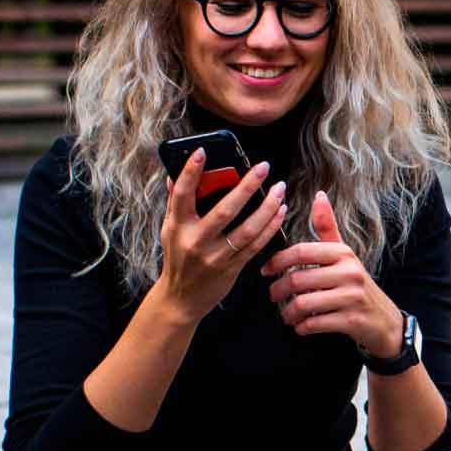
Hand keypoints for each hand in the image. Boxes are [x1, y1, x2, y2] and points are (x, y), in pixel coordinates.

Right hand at [152, 150, 287, 317]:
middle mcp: (196, 241)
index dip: (191, 172)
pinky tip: (280, 212)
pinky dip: (270, 227)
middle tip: (263, 167)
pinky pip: (256, 245)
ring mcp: (215, 256)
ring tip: (279, 189)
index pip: (183, 194)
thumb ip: (174, 202)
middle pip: (225, 210)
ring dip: (267, 207)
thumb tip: (173, 174)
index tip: (202, 151)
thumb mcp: (169, 230)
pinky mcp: (232, 268)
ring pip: (247, 229)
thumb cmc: (177, 258)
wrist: (181, 299)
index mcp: (178, 227)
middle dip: (247, 186)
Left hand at [263, 191, 403, 355]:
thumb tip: (319, 195)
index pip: (301, 251)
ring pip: (304, 303)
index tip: (266, 271)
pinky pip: (315, 323)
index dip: (277, 261)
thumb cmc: (357, 285)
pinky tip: (301, 326)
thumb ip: (328, 228)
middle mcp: (350, 272)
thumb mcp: (344, 255)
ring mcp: (352, 297)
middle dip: (278, 291)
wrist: (385, 321)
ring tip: (286, 315)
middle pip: (298, 279)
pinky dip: (302, 327)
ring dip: (288, 313)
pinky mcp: (352, 320)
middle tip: (273, 296)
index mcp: (343, 253)